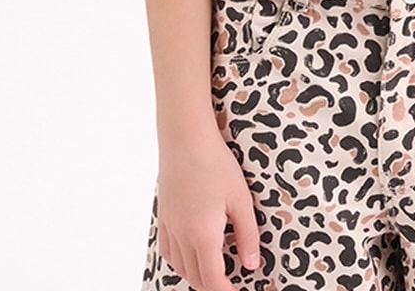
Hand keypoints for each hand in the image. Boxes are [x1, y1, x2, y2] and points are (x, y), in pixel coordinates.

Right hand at [156, 128, 260, 290]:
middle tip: (231, 281)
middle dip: (213, 286)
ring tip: (215, 270)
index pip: (212, 281)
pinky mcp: (162, 217)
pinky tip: (192, 253)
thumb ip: (247, 236)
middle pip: (195, 278)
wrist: (186, 139)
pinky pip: (168, 251)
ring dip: (197, 275)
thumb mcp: (241, 200)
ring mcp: (169, 227)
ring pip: (180, 267)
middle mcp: (182, 236)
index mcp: (203, 235)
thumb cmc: (215, 164)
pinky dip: (181, 261)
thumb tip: (251, 265)